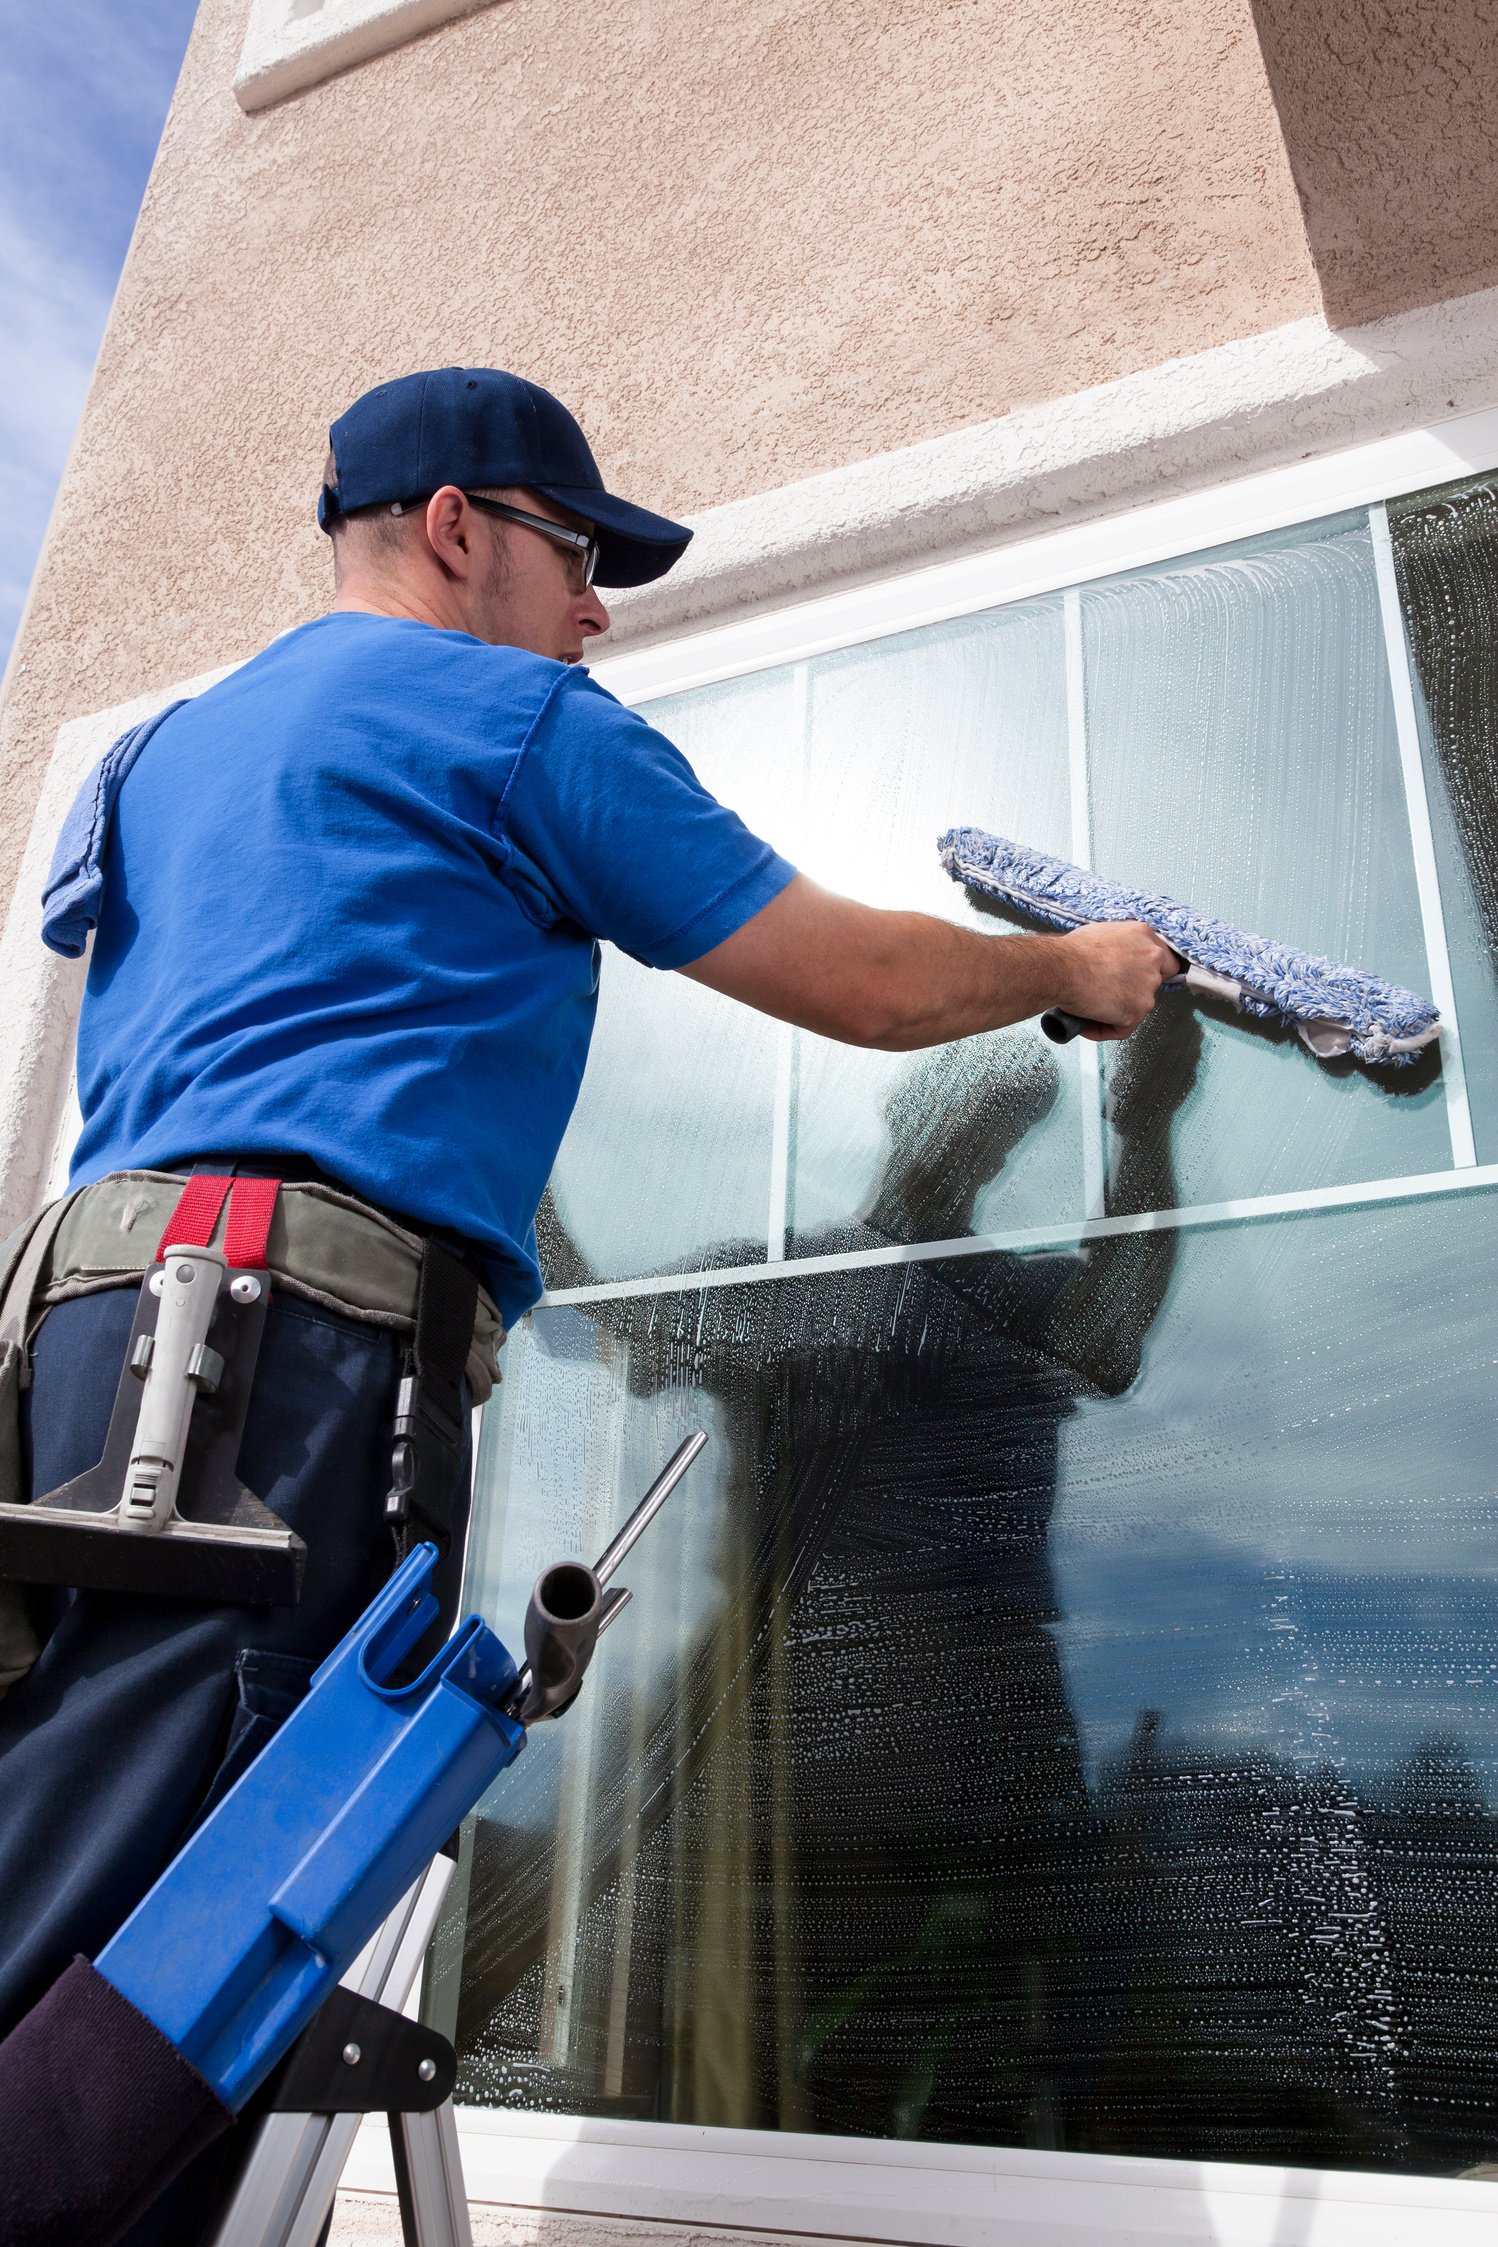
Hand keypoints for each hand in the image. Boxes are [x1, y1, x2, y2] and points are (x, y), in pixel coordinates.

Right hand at [1053, 922, 1179, 1039]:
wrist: (1061, 969)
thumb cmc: (1071, 952)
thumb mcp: (1100, 933)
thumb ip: (1118, 946)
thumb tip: (1112, 960)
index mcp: (1143, 935)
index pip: (1163, 958)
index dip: (1150, 971)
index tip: (1136, 978)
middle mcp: (1151, 958)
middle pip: (1153, 983)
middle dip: (1132, 992)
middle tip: (1108, 995)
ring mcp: (1147, 986)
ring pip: (1138, 1007)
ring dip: (1117, 1012)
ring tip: (1091, 1011)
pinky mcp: (1137, 1010)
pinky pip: (1123, 1028)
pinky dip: (1105, 1030)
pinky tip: (1087, 1025)